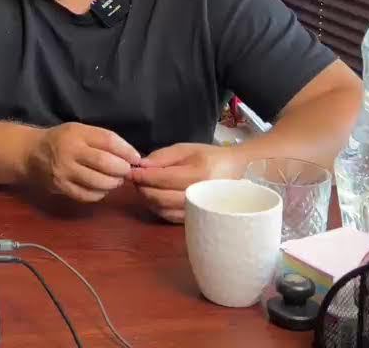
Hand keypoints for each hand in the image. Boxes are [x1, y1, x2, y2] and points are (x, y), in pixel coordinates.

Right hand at [24, 123, 141, 203]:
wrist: (30, 154)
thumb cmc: (61, 140)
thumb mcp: (79, 131)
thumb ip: (103, 140)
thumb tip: (132, 156)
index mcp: (76, 133)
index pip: (108, 141)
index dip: (126, 151)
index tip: (136, 158)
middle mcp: (69, 152)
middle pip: (104, 163)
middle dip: (122, 169)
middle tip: (126, 171)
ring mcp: (64, 172)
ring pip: (98, 182)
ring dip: (113, 183)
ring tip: (115, 180)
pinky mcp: (61, 187)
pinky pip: (88, 195)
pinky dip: (100, 193)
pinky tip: (101, 188)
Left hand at [130, 143, 247, 222]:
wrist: (238, 171)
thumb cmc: (210, 157)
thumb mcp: (186, 149)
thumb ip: (162, 156)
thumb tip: (140, 166)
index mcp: (199, 173)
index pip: (162, 178)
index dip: (143, 176)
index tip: (131, 171)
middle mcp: (200, 195)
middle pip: (160, 197)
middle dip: (142, 188)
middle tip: (135, 179)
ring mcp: (199, 210)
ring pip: (163, 209)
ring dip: (147, 199)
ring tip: (144, 186)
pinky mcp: (197, 219)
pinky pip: (169, 216)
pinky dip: (157, 207)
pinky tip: (154, 197)